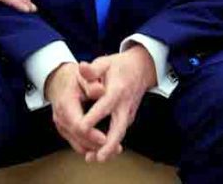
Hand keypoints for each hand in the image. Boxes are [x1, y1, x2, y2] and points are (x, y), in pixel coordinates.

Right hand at [44, 62, 106, 154]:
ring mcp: (61, 125)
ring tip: (115, 150)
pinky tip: (105, 148)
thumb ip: (91, 82)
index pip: (77, 124)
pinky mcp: (65, 131)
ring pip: (78, 144)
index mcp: (65, 103)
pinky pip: (77, 144)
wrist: (59, 81)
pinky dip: (91, 148)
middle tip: (116, 148)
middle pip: (78, 138)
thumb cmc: (75, 79)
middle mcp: (61, 117)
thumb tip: (99, 89)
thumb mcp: (83, 76)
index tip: (106, 138)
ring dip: (96, 149)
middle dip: (97, 145)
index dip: (91, 133)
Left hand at [75, 46, 156, 161]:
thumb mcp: (104, 63)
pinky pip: (119, 133)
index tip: (82, 127)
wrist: (141, 69)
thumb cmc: (119, 66)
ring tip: (96, 159)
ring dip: (110, 148)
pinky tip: (100, 152)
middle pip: (118, 128)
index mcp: (117, 91)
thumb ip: (92, 70)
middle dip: (109, 144)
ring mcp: (128, 113)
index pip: (105, 106)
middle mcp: (124, 105)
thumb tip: (82, 68)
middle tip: (98, 157)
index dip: (94, 117)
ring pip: (120, 134)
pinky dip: (111, 144)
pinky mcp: (127, 118)